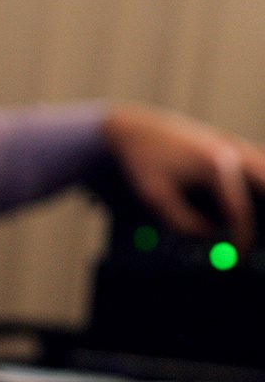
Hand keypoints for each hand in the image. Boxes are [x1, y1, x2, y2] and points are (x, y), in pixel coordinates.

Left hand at [105, 103, 264, 252]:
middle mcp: (231, 151)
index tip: (237, 256)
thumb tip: (210, 234)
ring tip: (257, 218)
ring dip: (263, 191)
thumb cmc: (143, 161)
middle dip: (264, 215)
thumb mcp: (156, 197)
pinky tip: (255, 193)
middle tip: (259, 240)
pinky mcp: (228, 140)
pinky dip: (260, 175)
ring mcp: (232, 142)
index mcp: (216, 165)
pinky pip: (257, 158)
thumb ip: (184, 222)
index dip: (242, 237)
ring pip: (264, 167)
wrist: (133, 129)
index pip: (239, 210)